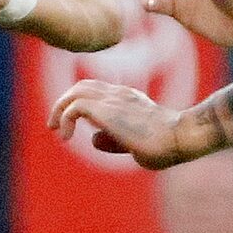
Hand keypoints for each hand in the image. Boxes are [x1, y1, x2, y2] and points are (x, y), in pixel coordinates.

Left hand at [48, 78, 201, 168]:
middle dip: (63, 104)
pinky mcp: (107, 110)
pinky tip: (66, 137)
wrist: (179, 137)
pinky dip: (64, 119)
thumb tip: (93, 139)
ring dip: (59, 109)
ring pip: (75, 91)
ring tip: (55, 129)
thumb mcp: (134, 144)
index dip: (78, 103)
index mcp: (128, 98)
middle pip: (82, 86)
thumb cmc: (164, 145)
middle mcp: (119, 94)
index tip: (69, 125)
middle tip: (53, 125)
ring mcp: (113, 99)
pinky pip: (74, 106)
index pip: (96, 89)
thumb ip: (114, 140)